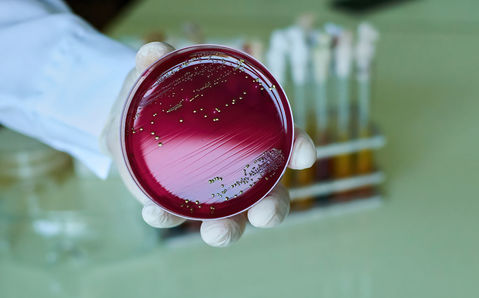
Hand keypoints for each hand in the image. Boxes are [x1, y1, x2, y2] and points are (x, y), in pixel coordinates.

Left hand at [102, 42, 315, 246]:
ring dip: (228, 230)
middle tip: (265, 213)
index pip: (287, 141)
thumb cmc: (166, 95)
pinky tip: (154, 213)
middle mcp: (241, 169)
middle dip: (274, 208)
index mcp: (251, 133)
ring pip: (233, 219)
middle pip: (270, 194)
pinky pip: (180, 217)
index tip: (305, 156)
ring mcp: (214, 191)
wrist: (132, 120)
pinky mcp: (181, 202)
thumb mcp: (164, 76)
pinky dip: (169, 218)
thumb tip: (152, 52)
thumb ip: (159, 63)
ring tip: (215, 233)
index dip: (301, 148)